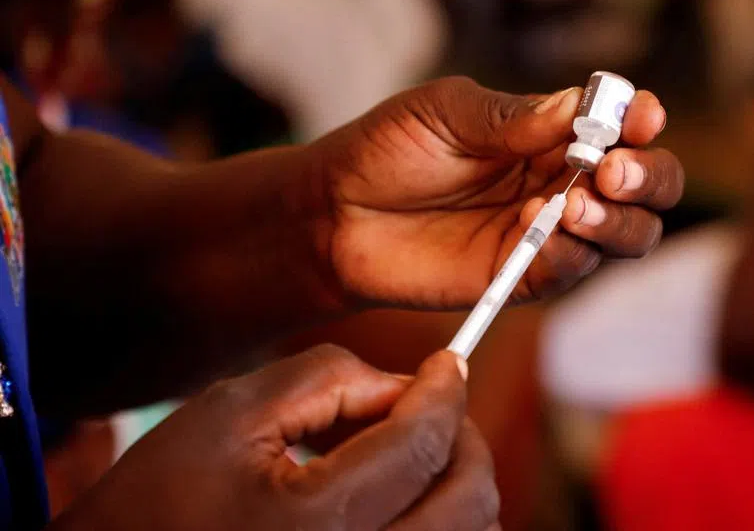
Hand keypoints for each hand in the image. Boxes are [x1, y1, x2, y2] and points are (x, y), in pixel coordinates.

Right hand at [51, 346, 499, 530]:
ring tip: (404, 450)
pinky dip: (437, 520)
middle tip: (435, 405)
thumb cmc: (159, 499)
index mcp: (316, 525)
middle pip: (468, 501)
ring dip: (452, 482)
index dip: (444, 392)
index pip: (421, 445)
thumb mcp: (230, 412)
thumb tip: (406, 385)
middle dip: (461, 437)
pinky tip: (394, 495)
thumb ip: (329, 378)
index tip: (448, 363)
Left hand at [312, 76, 683, 308]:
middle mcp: (564, 181)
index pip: (623, 127)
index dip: (642, 121)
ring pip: (626, 235)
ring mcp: (548, 232)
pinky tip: (539, 225)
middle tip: (614, 171)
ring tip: (575, 204)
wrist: (332, 214)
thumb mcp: (446, 113)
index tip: (640, 117)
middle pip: (647, 187)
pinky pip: (572, 269)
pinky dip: (571, 251)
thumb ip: (513, 117)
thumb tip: (582, 106)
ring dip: (618, 221)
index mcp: (554, 132)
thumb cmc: (388, 149)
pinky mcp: (523, 277)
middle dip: (648, 177)